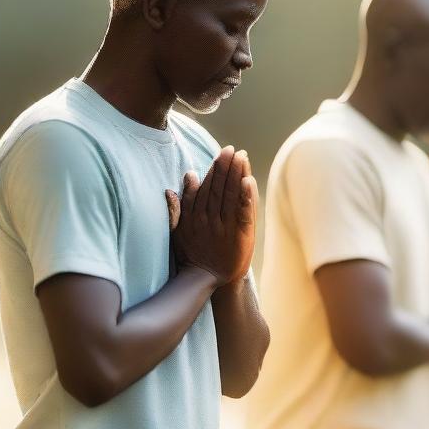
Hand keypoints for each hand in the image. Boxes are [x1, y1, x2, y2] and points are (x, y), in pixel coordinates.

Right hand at [165, 146, 258, 286]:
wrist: (205, 279)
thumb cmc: (192, 253)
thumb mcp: (179, 229)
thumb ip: (181, 204)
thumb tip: (188, 176)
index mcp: (196, 215)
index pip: (207, 187)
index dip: (216, 169)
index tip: (223, 153)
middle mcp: (210, 218)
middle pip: (219, 188)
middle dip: (226, 167)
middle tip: (233, 149)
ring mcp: (225, 226)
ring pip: (231, 196)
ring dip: (237, 175)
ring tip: (242, 157)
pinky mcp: (239, 235)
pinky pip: (243, 213)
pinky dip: (246, 196)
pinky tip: (249, 181)